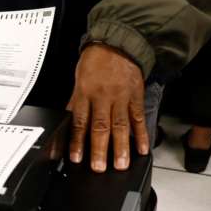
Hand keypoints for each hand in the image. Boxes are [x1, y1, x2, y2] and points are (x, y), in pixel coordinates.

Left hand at [66, 43, 149, 171]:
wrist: (118, 43)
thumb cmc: (95, 62)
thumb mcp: (78, 81)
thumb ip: (75, 104)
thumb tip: (67, 126)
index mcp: (84, 94)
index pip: (79, 122)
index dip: (77, 142)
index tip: (76, 158)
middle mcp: (102, 97)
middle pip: (100, 127)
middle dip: (100, 150)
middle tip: (100, 167)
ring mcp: (121, 98)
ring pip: (120, 125)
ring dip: (121, 147)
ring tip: (121, 164)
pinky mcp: (136, 96)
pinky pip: (139, 117)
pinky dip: (141, 134)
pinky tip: (142, 147)